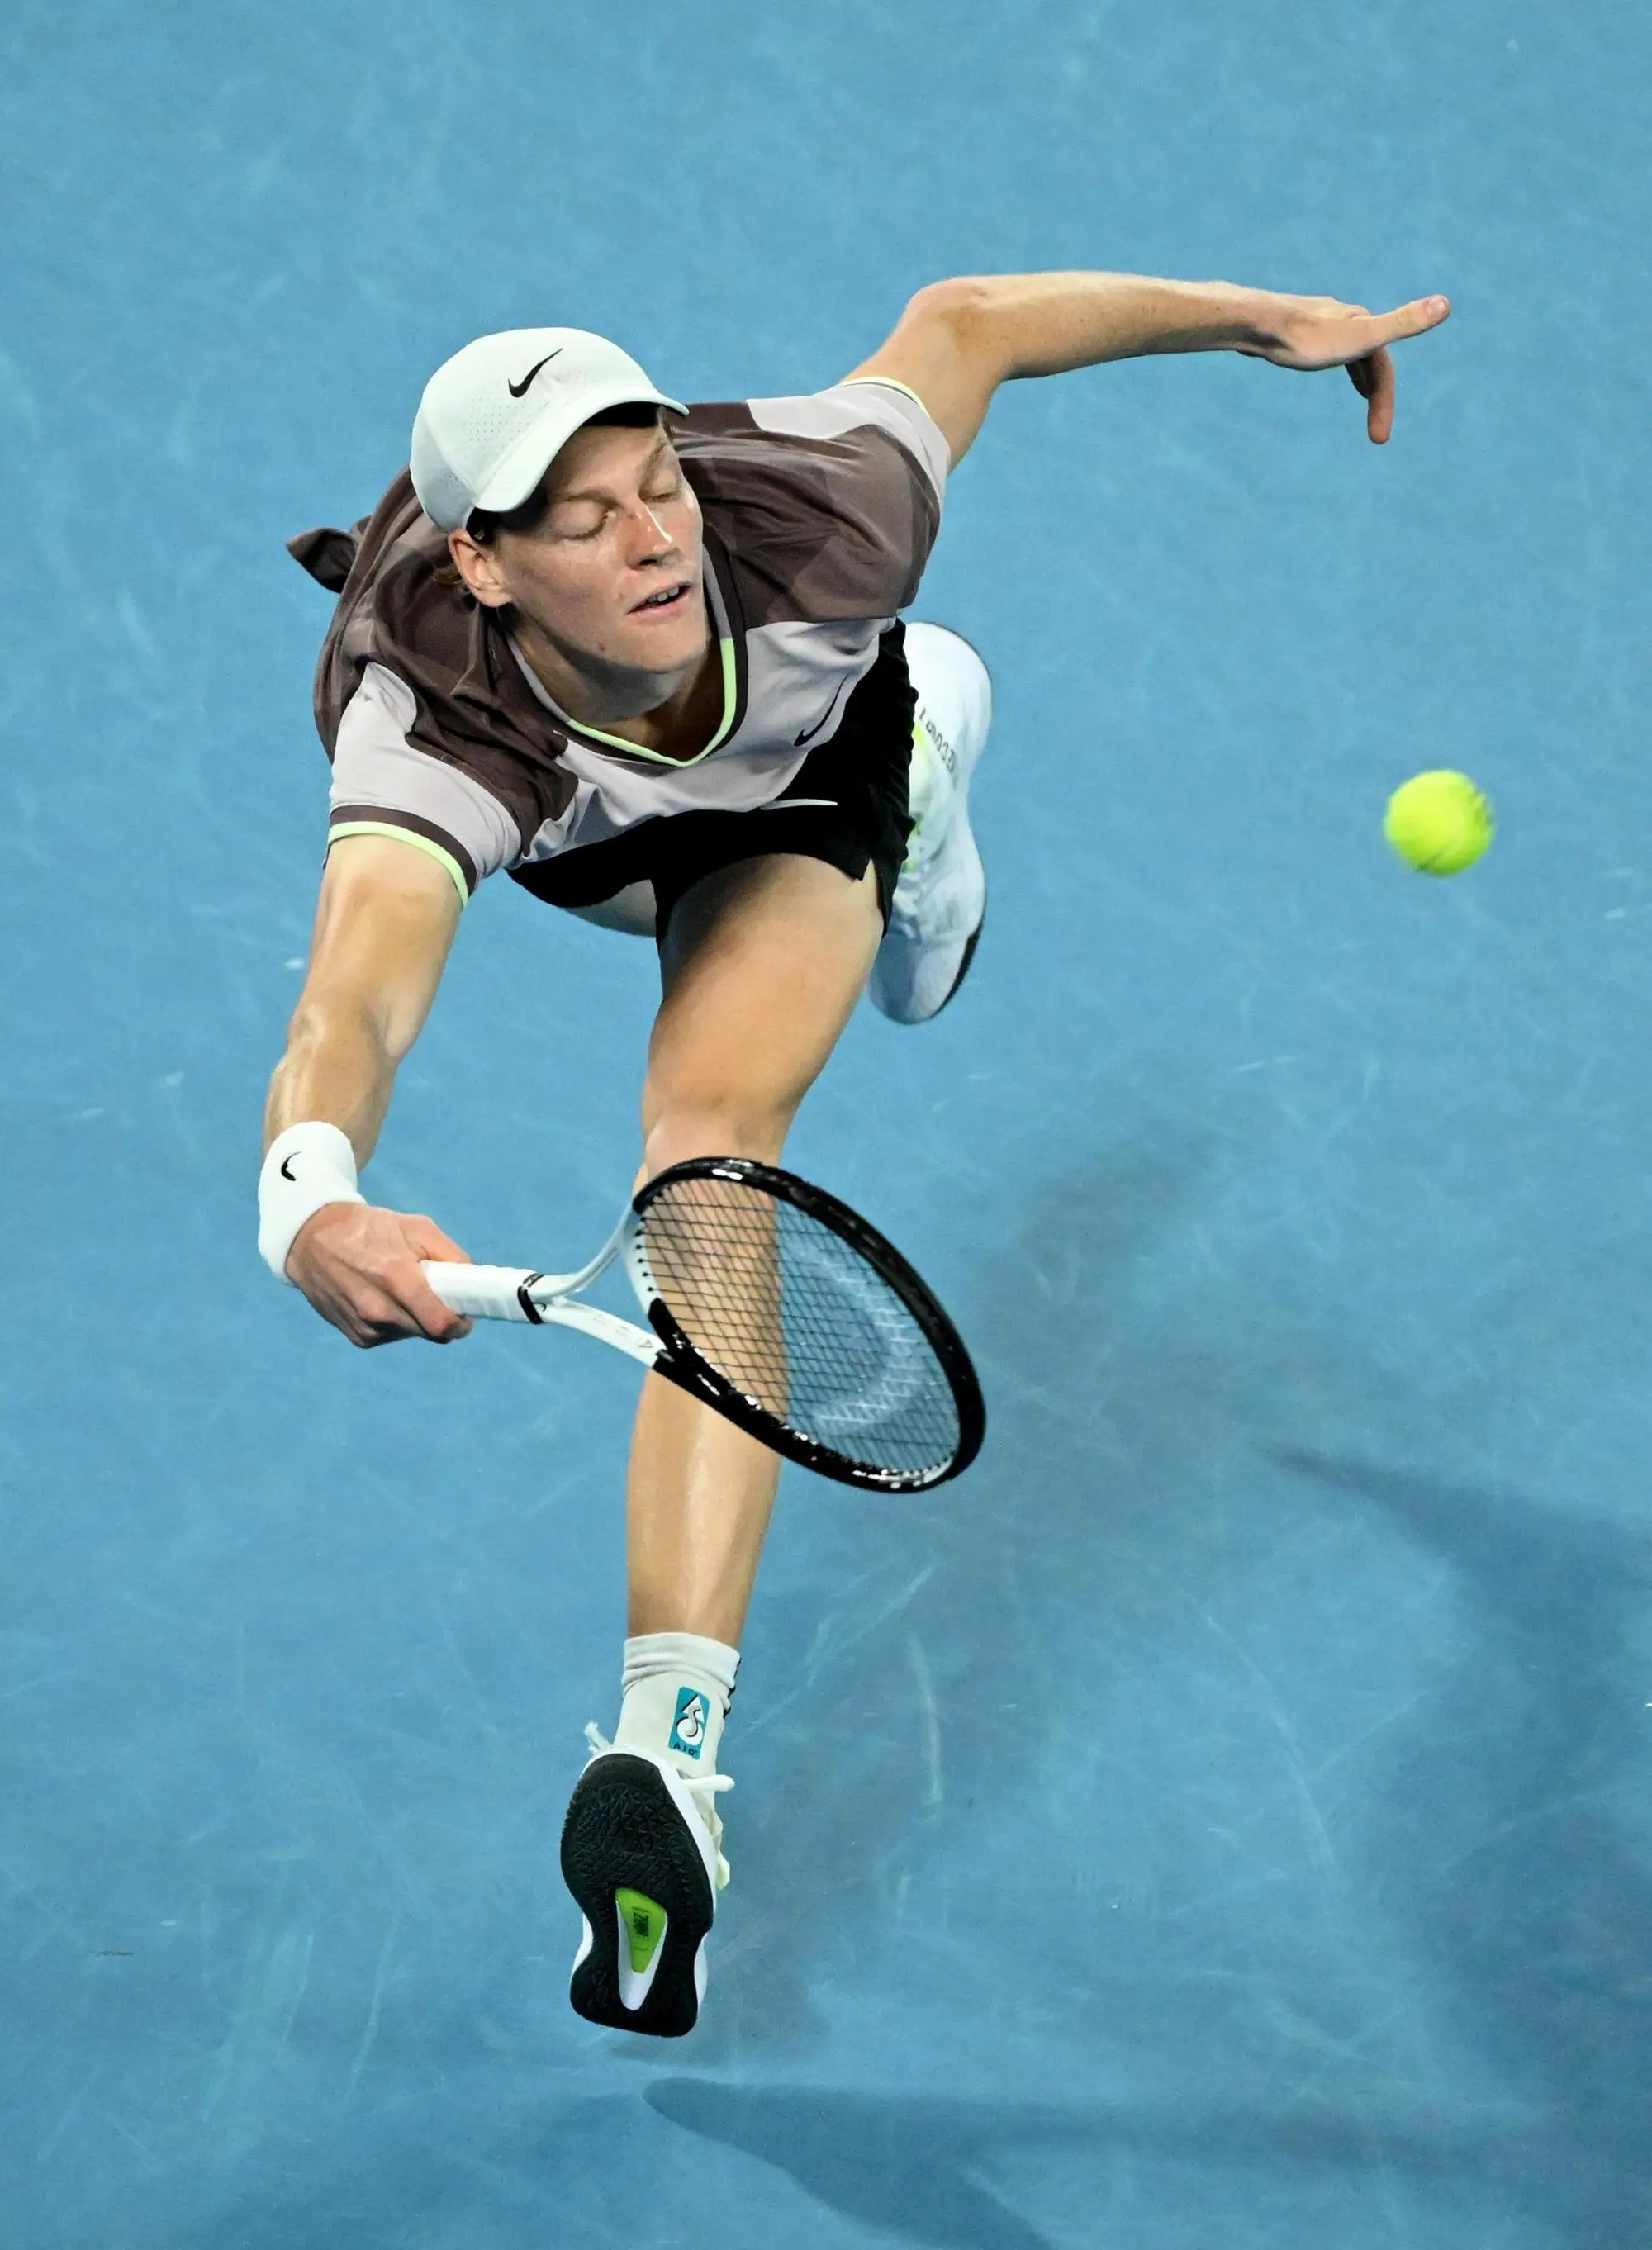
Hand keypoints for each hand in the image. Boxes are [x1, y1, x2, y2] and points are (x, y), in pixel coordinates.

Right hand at [285, 1201, 473, 1347]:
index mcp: (396, 1278)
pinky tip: (383, 1298)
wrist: (313, 1240)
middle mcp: (379, 1310)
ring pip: (412, 1334)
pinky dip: (397, 1323)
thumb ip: (450, 1254)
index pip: (440, 1323)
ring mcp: (365, 1327)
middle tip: (437, 1294)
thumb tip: (471, 1282)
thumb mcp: (416, 1227)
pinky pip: (392, 1337)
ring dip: (418, 1319)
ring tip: (402, 1290)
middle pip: (431, 1332)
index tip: (466, 1314)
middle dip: (442, 1317)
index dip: (461, 1323)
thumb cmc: (371, 1229)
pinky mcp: (357, 1338)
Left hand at [1237, 289, 1450, 442]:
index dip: (1384, 402)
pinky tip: (1309, 361)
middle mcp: (1341, 317)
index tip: (1378, 438)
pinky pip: (1315, 343)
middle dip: (1376, 391)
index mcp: (1361, 324)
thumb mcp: (1361, 338)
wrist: (1255, 323)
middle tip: (1376, 430)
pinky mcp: (1288, 326)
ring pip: (1344, 348)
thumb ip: (1402, 324)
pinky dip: (1325, 357)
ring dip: (1357, 372)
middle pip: (1367, 359)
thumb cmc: (1306, 339)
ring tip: (1360, 393)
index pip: (1382, 368)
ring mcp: (1314, 319)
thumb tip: (1446, 303)